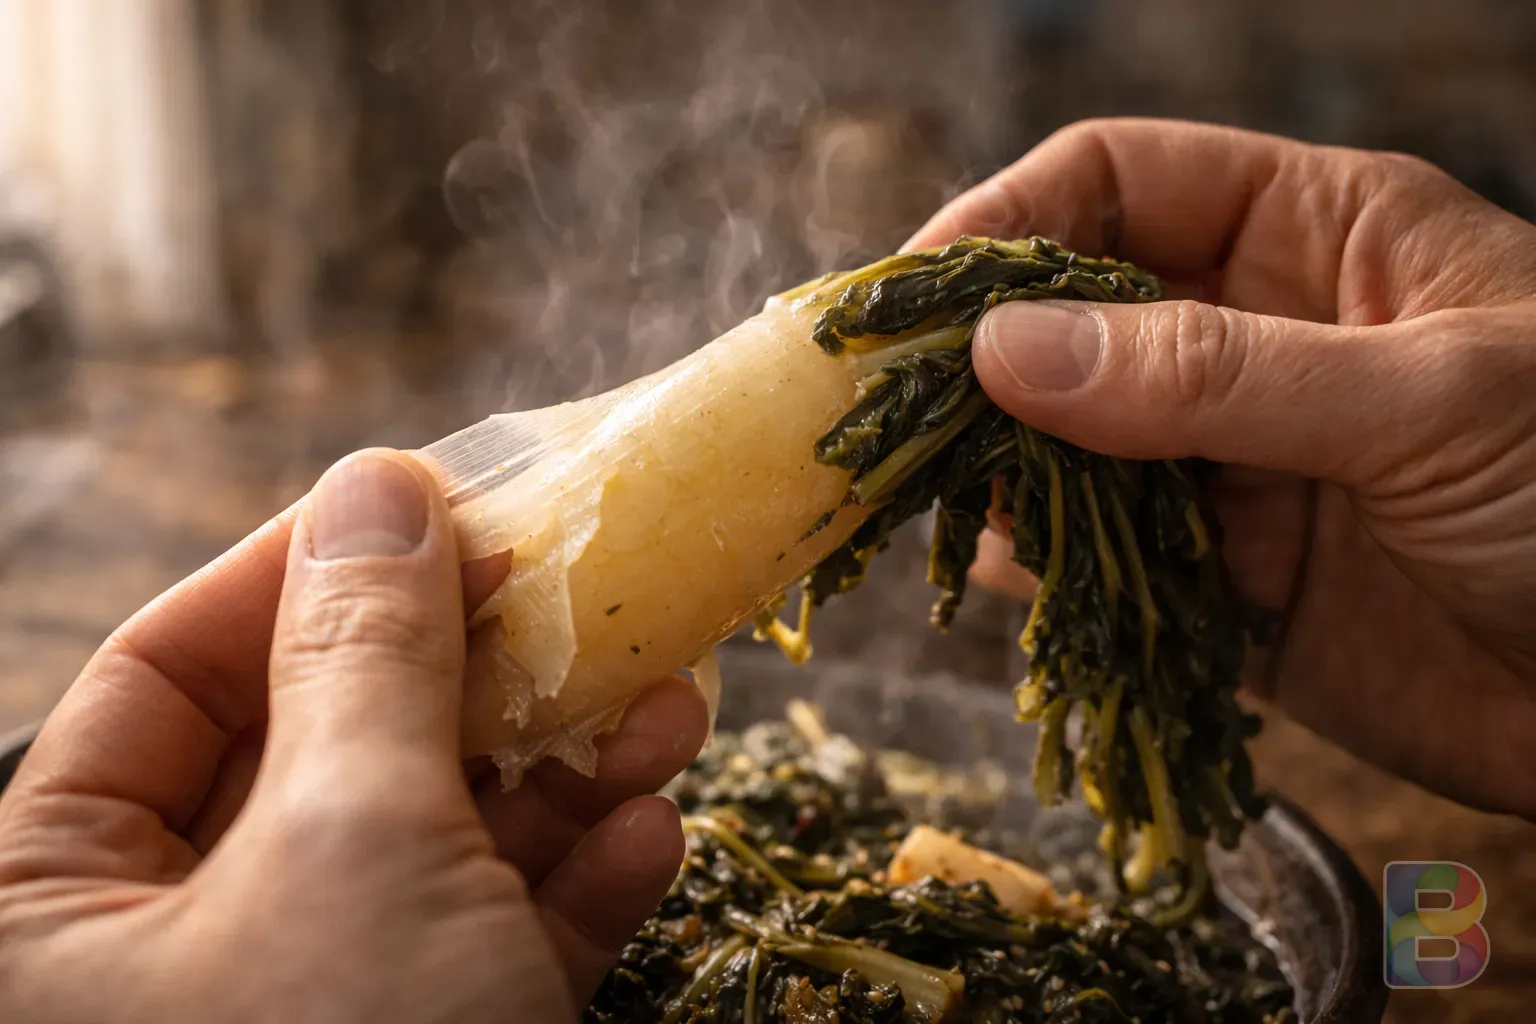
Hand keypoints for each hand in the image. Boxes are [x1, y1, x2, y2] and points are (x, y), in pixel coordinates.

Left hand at [0, 450, 707, 1021]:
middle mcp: (161, 966)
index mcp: (47, 916)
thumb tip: (377, 487)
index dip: (301, 572)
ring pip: (426, 846)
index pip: (165, 678)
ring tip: (664, 698)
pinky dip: (574, 887)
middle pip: (321, 752)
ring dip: (558, 769)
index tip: (427, 500)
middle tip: (574, 593)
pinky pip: (487, 947)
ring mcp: (304, 1016)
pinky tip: (653, 826)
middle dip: (470, 673)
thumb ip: (369, 660)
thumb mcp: (356, 853)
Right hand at [908, 118, 1535, 817]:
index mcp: (1316, 240)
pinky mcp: (1226, 586)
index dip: (1008, 220)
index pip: (1119, 182)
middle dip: (978, 355)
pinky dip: (1042, 572)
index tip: (918, 295)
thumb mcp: (1425, 399)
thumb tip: (1008, 351)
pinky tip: (998, 575)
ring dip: (998, 467)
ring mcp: (1233, 467)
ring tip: (925, 493)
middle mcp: (1255, 342)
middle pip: (1071, 316)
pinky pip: (1101, 564)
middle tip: (886, 408)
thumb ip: (1215, 375)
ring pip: (1068, 445)